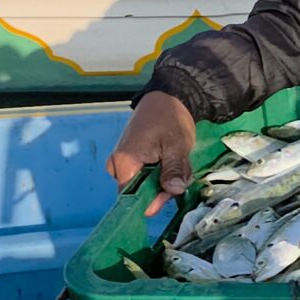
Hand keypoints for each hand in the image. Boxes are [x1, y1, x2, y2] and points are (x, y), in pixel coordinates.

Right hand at [105, 92, 197, 216]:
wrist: (167, 98)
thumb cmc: (169, 118)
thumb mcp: (177, 145)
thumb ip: (174, 169)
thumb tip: (173, 190)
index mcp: (125, 162)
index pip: (130, 197)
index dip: (149, 202)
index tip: (169, 198)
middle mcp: (118, 165)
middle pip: (138, 192)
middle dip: (162, 190)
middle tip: (181, 177)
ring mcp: (123, 162)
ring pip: (143, 184)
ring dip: (164, 181)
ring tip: (179, 165)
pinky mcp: (131, 159)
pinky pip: (144, 175)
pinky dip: (160, 174)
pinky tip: (173, 164)